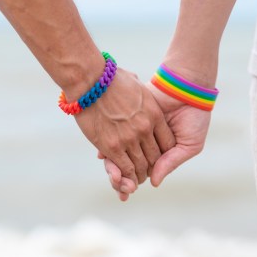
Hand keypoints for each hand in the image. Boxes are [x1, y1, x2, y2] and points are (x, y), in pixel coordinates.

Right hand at [75, 68, 174, 186]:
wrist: (89, 79)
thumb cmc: (108, 77)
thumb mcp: (134, 83)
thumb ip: (141, 90)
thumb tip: (138, 84)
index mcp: (154, 114)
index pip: (167, 141)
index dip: (164, 152)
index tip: (159, 156)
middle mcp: (144, 128)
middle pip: (156, 156)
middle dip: (153, 168)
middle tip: (148, 173)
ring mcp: (129, 138)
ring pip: (141, 165)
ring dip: (140, 175)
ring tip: (137, 180)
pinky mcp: (111, 145)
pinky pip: (125, 167)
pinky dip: (127, 176)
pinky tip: (126, 179)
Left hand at [102, 80, 211, 199]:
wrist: (189, 88)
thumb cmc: (195, 117)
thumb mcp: (189, 145)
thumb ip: (171, 162)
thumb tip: (153, 182)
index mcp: (159, 152)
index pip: (142, 172)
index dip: (132, 182)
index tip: (126, 192)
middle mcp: (144, 143)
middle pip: (126, 165)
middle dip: (119, 178)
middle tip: (115, 187)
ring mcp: (134, 130)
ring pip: (118, 152)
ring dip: (112, 166)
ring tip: (110, 176)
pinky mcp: (128, 118)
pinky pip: (113, 133)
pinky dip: (106, 145)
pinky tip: (103, 156)